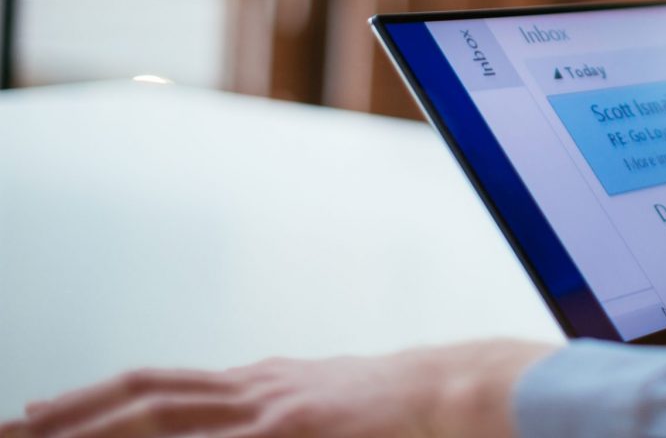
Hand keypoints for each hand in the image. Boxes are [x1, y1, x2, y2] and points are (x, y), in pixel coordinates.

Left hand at [2, 339, 556, 437]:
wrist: (468, 390)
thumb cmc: (409, 407)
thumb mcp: (332, 406)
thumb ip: (277, 415)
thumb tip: (236, 420)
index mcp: (263, 384)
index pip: (158, 387)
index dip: (90, 403)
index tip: (33, 417)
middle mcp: (257, 388)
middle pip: (142, 395)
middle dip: (65, 416)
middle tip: (4, 430)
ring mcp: (272, 410)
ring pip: (159, 414)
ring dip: (90, 427)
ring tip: (30, 435)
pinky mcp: (295, 431)